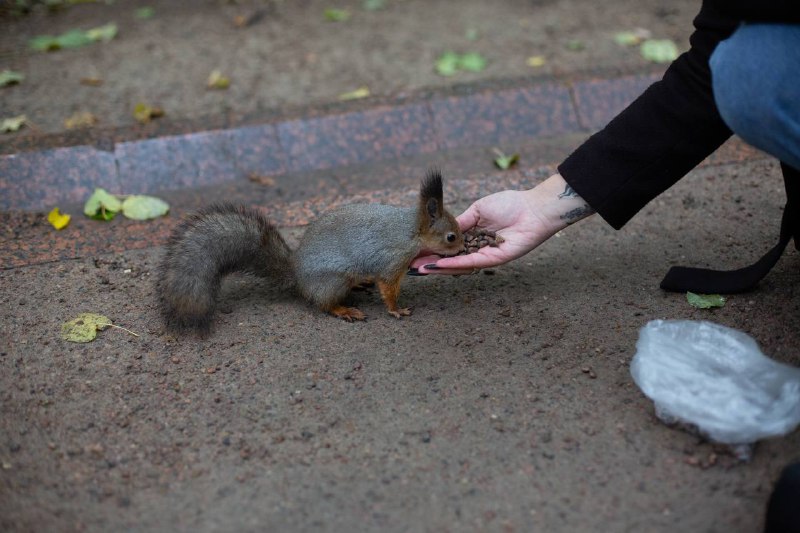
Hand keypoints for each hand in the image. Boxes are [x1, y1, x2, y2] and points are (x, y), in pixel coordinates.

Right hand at [410, 173, 594, 274]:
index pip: (448, 247)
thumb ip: (460, 221)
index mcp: (472, 236)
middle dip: (430, 264)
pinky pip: (470, 264)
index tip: (414, 252)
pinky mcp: (493, 261)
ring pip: (457, 266)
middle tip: (410, 267)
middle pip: (449, 261)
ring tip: (419, 269)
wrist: (534, 209)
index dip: (431, 250)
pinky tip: (439, 265)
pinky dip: (454, 265)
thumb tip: (442, 229)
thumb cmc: (510, 205)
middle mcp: (476, 249)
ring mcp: (484, 257)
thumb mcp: (478, 210)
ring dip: (438, 268)